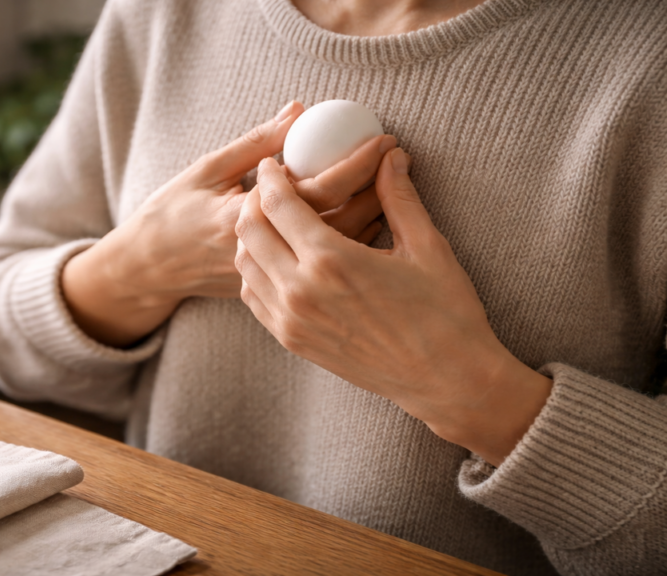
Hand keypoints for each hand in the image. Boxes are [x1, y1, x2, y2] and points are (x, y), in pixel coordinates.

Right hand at [62, 101, 393, 347]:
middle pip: (340, 223)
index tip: (384, 139)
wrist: (153, 269)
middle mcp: (267, 254)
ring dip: (371, 215)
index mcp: (247, 218)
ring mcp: (274, 279)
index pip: (318, 190)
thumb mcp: (209, 169)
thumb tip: (300, 111)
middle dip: (376, 187)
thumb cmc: (175, 212)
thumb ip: (257, 143)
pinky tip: (370, 217)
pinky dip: (352, 241)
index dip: (356, 162)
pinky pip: (326, 267)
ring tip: (392, 182)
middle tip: (399, 157)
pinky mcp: (279, 293)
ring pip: (338, 249)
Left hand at [235, 150, 552, 465]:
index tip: (274, 164)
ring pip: (244, 265)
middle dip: (255, 201)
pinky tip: (276, 260)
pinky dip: (254, 271)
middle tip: (269, 188)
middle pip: (249, 230)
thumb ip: (399, 197)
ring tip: (271, 221)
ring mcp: (292, 320)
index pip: (277, 204)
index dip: (271, 177)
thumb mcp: (426, 247)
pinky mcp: (293, 341)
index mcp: (331, 259)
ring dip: (251, 236)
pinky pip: (253, 298)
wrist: (445, 379)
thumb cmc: (444, 312)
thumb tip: (391, 155)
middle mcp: (301, 290)